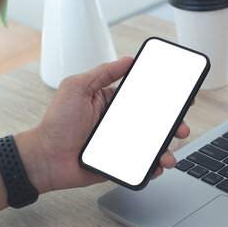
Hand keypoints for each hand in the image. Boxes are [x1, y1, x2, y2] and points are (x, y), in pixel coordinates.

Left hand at [16, 57, 190, 193]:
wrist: (45, 159)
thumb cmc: (56, 123)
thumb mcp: (76, 88)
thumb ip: (102, 73)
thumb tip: (127, 60)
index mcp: (111, 102)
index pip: (143, 96)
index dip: (164, 96)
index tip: (181, 95)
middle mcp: (119, 123)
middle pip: (154, 122)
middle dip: (173, 124)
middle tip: (181, 126)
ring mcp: (120, 144)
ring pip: (152, 145)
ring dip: (166, 148)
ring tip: (169, 153)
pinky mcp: (119, 163)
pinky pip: (142, 165)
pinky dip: (153, 166)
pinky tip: (157, 166)